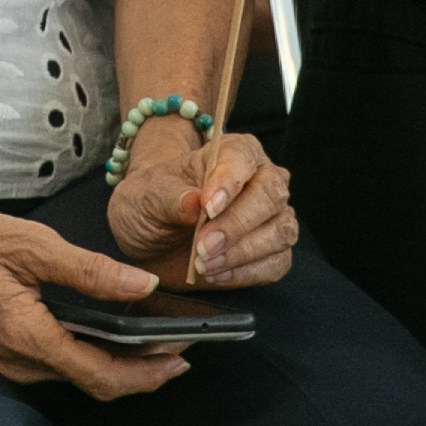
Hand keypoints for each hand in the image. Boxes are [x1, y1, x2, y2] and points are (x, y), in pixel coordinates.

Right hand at [0, 196, 189, 399]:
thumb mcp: (27, 244)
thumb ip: (88, 270)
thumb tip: (142, 286)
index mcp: (30, 340)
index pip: (106, 377)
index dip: (151, 374)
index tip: (183, 357)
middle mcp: (20, 364)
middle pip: (96, 383)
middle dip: (142, 371)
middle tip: (178, 346)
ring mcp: (6, 362)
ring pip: (74, 375)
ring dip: (116, 364)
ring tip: (148, 338)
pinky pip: (53, 363)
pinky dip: (86, 352)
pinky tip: (98, 328)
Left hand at [106, 122, 294, 291]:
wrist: (151, 236)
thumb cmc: (152, 203)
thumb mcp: (146, 196)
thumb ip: (170, 196)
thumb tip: (194, 202)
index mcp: (232, 152)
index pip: (243, 157)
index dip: (228, 182)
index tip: (207, 207)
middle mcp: (262, 179)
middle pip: (271, 196)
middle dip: (236, 224)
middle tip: (202, 245)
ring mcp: (273, 216)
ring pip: (280, 232)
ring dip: (241, 252)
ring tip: (203, 263)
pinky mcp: (274, 252)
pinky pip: (276, 263)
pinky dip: (246, 272)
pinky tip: (215, 273)